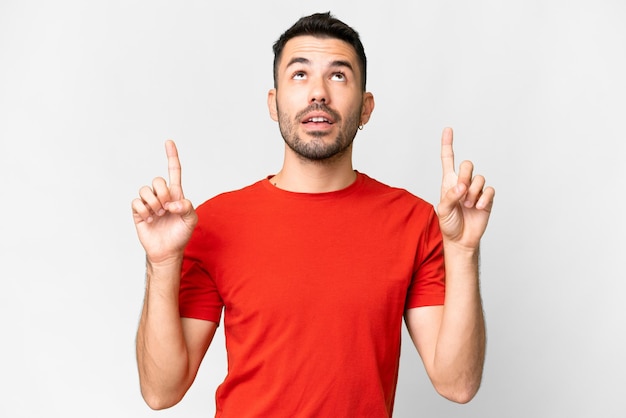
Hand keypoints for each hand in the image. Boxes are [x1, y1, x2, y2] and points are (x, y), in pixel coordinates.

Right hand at [132, 140, 197, 264]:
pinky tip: (149, 219)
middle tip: (167, 208)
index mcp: (176, 194)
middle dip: (163, 194)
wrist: (167, 252)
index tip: (169, 142)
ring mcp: (149, 203)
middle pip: (157, 180)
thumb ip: (187, 207)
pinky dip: (143, 211)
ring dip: (153, 204)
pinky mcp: (138, 212)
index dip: (172, 156)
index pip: (174, 171)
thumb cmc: (181, 235)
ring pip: (145, 190)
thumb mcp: (191, 221)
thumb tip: (172, 203)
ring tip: (158, 215)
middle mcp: (162, 196)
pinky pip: (136, 202)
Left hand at [437, 128, 494, 250]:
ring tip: (468, 205)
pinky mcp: (487, 198)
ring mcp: (476, 190)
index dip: (447, 144)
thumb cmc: (449, 224)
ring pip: (479, 178)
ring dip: (473, 192)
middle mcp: (463, 183)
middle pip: (467, 164)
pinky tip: (479, 208)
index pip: (447, 159)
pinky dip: (484, 198)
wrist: (461, 239)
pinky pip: (489, 190)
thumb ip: (450, 196)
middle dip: (465, 176)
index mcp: (448, 182)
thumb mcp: (443, 210)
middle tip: (461, 192)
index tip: (448, 129)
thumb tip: (461, 186)